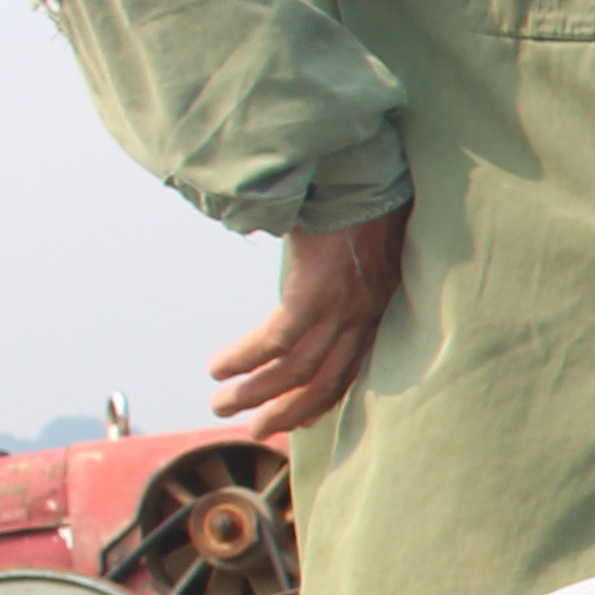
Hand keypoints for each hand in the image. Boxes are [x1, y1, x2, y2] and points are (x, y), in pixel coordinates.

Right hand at [212, 207, 411, 439]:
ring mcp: (346, 304)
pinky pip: (279, 341)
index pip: (350, 370)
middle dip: (285, 411)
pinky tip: (219, 368)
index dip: (321, 399)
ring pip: (298, 369)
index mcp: (375, 306)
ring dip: (255, 393)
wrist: (360, 165)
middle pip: (326, 381)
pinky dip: (246, 359)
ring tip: (220, 405)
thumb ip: (333, 272)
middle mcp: (366, 313)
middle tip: (253, 429)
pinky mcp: (321, 291)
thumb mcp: (352, 246)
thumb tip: (301, 281)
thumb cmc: (354, 197)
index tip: (295, 420)